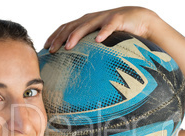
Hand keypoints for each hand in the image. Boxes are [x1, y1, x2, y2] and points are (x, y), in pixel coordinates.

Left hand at [44, 6, 158, 52]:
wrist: (140, 19)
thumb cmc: (117, 33)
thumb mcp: (99, 40)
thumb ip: (88, 49)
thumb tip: (77, 67)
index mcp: (85, 23)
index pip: (65, 28)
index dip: (54, 36)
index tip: (45, 48)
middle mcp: (92, 19)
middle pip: (72, 27)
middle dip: (60, 38)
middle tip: (51, 50)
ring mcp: (104, 18)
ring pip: (87, 25)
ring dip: (76, 35)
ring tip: (68, 46)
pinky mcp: (118, 19)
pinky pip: (110, 26)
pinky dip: (104, 32)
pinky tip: (99, 40)